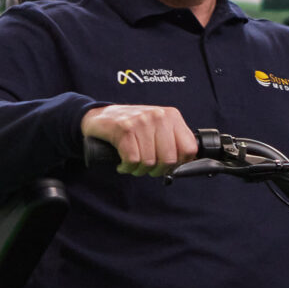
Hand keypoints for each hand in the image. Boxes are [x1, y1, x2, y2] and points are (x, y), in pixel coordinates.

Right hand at [83, 103, 197, 175]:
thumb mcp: (157, 128)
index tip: (169, 167)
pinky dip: (127, 167)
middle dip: (157, 171)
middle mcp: (158, 116)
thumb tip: (188, 163)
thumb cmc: (131, 127)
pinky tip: (123, 163)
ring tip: (133, 164)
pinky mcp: (124, 129)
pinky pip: (133, 160)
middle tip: (148, 168)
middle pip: (169, 160)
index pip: (189, 148)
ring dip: (140, 171)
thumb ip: (173, 141)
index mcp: (171, 116)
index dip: (180, 164)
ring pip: (150, 162)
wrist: (100, 117)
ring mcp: (141, 121)